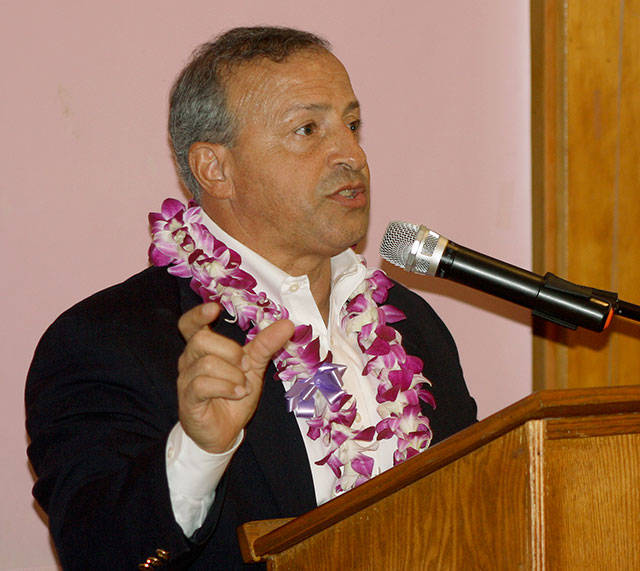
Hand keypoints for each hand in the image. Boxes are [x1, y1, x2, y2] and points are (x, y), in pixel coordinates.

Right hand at [177, 302, 293, 453]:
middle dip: (230, 351)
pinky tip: (238, 394)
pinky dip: (226, 387)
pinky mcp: (188, 400)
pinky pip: (202, 385)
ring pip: (206, 363)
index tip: (214, 308)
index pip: (189, 324)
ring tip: (242, 387)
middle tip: (246, 366)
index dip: (198, 314)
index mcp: (202, 348)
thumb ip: (266, 344)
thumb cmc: (234, 394)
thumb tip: (287, 324)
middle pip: (202, 340)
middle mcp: (189, 360)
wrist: (225, 431)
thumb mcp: (253, 366)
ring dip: (233, 375)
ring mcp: (186, 380)